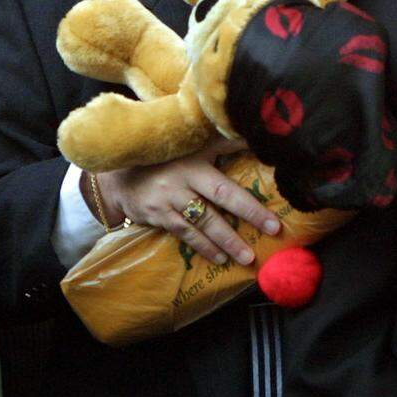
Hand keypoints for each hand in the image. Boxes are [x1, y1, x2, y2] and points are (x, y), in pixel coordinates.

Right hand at [96, 138, 279, 265]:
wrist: (124, 173)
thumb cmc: (169, 157)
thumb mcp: (195, 146)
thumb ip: (226, 143)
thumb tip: (258, 139)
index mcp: (195, 164)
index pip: (226, 188)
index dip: (250, 205)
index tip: (273, 221)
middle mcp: (181, 184)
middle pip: (216, 207)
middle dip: (244, 222)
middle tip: (269, 235)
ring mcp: (167, 202)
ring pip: (201, 226)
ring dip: (224, 243)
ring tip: (245, 257)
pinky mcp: (156, 216)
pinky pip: (184, 234)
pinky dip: (202, 247)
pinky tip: (219, 258)